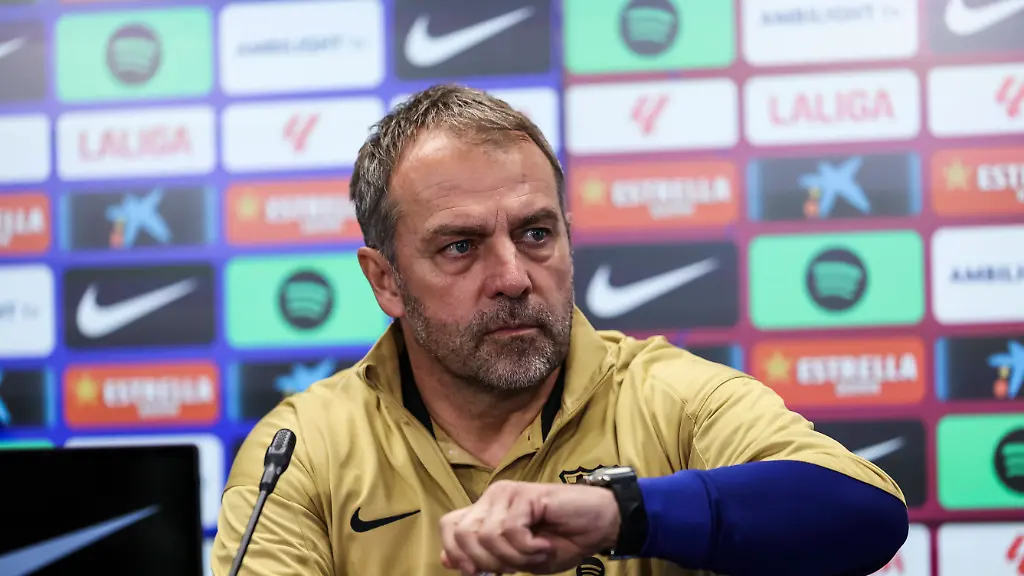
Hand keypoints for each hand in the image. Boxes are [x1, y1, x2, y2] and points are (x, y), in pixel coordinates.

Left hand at [438, 479, 620, 574]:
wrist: (600, 525)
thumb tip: (446, 559)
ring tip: (538, 551)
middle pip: (463, 535)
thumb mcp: (519, 558)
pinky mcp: (525, 494)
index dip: (458, 554)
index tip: (483, 573)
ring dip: (516, 557)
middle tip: (519, 563)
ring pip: (487, 536)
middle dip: (489, 562)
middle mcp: (492, 497)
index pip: (449, 526)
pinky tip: (545, 543)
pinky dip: (528, 548)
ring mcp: (507, 493)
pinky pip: (510, 531)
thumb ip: (484, 556)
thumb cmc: (563, 540)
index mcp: (487, 511)